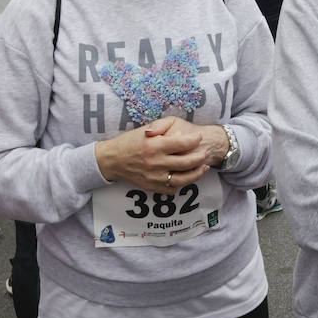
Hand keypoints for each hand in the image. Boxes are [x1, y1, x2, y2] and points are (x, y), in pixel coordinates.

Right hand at [95, 116, 210, 193]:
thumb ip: (162, 128)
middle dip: (200, 157)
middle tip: (205, 153)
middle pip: (186, 162)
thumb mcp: (145, 130)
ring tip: (204, 168)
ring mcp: (154, 177)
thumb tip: (181, 133)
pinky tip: (187, 177)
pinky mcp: (151, 187)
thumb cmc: (129, 142)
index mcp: (155, 145)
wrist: (111, 160)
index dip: (194, 140)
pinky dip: (181, 184)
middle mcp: (156, 162)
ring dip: (196, 174)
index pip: (182, 143)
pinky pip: (171, 189)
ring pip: (183, 179)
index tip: (198, 137)